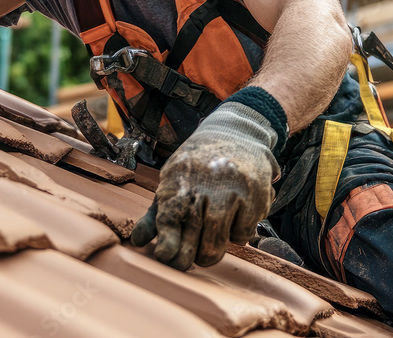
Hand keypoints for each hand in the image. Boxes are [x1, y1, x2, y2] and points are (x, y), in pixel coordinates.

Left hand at [130, 101, 278, 269]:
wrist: (235, 133)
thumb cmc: (198, 165)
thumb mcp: (172, 181)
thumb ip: (155, 214)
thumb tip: (137, 241)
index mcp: (178, 186)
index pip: (167, 223)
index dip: (167, 248)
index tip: (165, 257)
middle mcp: (204, 191)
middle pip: (195, 246)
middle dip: (188, 259)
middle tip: (186, 259)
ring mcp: (231, 196)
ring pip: (218, 246)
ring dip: (211, 252)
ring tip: (207, 243)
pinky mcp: (255, 199)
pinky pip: (242, 236)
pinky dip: (236, 234)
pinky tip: (232, 218)